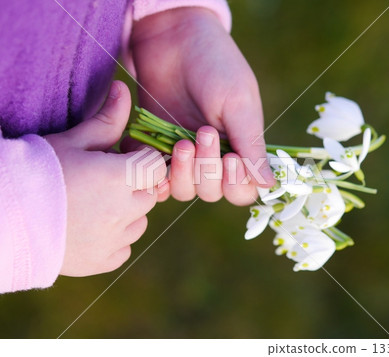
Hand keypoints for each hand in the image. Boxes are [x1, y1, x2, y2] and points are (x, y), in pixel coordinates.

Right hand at [45, 81, 166, 276]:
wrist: (3, 217)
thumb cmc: (37, 171)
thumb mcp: (74, 140)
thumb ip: (107, 119)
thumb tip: (125, 88)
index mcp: (120, 178)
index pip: (157, 166)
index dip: (142, 159)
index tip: (122, 157)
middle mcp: (124, 211)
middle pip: (150, 194)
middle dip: (135, 184)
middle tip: (104, 180)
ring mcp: (114, 240)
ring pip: (140, 222)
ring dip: (127, 212)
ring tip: (95, 204)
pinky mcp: (102, 262)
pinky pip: (124, 248)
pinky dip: (114, 238)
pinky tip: (90, 228)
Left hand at [130, 7, 274, 204]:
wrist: (173, 38)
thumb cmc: (215, 64)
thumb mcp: (238, 102)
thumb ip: (252, 143)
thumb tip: (270, 185)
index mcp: (240, 147)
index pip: (243, 189)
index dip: (237, 183)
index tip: (231, 156)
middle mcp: (213, 157)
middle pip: (213, 192)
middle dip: (208, 170)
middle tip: (203, 133)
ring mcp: (185, 155)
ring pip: (185, 190)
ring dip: (184, 173)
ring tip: (181, 142)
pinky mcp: (158, 148)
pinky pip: (156, 178)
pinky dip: (156, 175)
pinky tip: (156, 157)